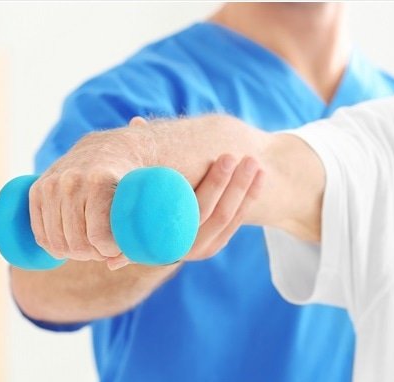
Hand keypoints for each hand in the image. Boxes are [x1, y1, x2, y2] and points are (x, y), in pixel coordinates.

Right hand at [28, 126, 148, 261]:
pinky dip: (52, 246)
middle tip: (102, 249)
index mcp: (100, 181)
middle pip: (77, 242)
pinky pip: (39, 232)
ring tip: (88, 247)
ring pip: (57, 241)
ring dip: (72, 253)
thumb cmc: (129, 180)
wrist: (107, 148)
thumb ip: (134, 237)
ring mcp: (52, 184)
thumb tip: (112, 264)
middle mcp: (72, 180)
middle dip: (92, 254)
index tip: (115, 248)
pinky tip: (66, 248)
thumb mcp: (140, 201)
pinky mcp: (38, 189)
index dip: (108, 251)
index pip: (97, 235)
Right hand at [107, 152, 263, 268]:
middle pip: (210, 212)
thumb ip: (138, 154)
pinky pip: (233, 223)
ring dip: (242, 189)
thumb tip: (137, 121)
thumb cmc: (135, 196)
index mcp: (155, 228)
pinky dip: (248, 199)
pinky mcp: (211, 246)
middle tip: (240, 155)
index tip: (224, 158)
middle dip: (229, 183)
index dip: (212, 183)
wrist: (145, 233)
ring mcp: (196, 248)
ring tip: (253, 162)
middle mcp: (175, 244)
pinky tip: (259, 178)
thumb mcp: (134, 181)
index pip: (190, 207)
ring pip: (225, 218)